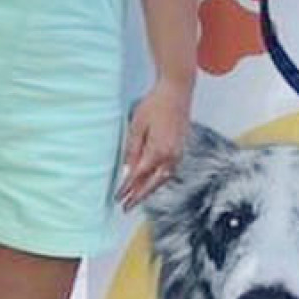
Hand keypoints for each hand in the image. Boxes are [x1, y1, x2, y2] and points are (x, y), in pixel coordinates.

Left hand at [117, 78, 191, 208]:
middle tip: (126, 207)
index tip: (117, 197)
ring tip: (137, 198)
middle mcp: (170, 156)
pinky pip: (169, 171)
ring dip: (149, 190)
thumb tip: (126, 170)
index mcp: (158, 151)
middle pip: (152, 183)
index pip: (138, 176)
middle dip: (138, 196)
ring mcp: (178, 153)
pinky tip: (151, 182)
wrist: (177, 91)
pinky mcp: (181, 149)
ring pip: (163, 179)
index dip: (127, 188)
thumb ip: (132, 150)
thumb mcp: (137, 125)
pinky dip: (159, 180)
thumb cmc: (155, 104)